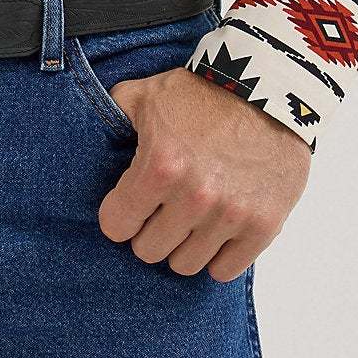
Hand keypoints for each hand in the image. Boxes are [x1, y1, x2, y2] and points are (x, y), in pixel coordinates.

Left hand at [97, 65, 310, 279]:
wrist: (268, 87)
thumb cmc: (201, 92)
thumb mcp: (145, 94)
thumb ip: (113, 116)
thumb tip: (88, 135)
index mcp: (159, 166)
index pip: (116, 227)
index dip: (118, 216)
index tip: (128, 206)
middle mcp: (194, 196)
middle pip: (148, 251)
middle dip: (148, 232)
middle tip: (159, 212)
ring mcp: (230, 214)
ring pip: (185, 265)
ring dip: (182, 245)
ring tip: (187, 221)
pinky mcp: (263, 225)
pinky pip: (225, 271)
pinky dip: (217, 256)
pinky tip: (214, 233)